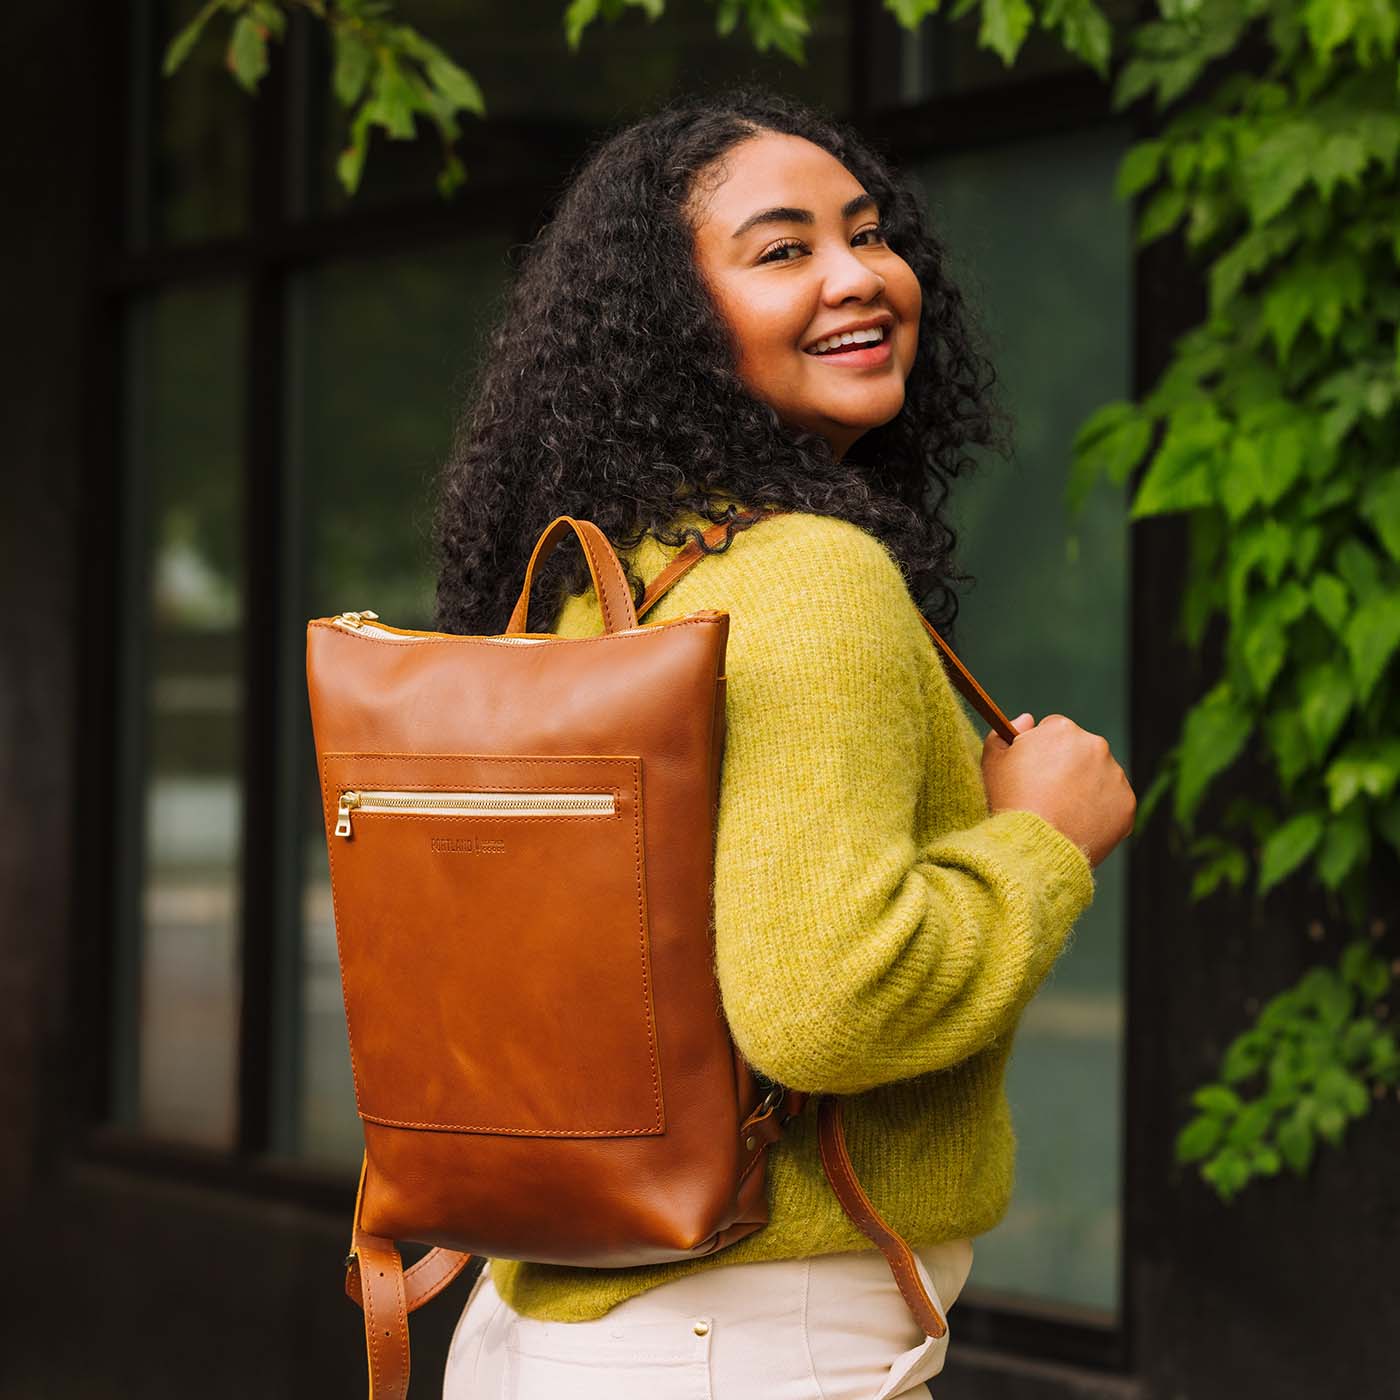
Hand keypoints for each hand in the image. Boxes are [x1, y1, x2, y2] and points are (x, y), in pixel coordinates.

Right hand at [981, 712, 1135, 869]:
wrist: (1034, 847)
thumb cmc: (1010, 802)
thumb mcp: (992, 762)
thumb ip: (1004, 732)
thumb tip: (1027, 719)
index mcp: (1062, 729)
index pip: (1054, 730)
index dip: (1042, 750)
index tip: (1035, 772)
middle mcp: (1095, 745)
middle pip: (1081, 751)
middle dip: (1068, 766)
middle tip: (1048, 794)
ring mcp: (1115, 775)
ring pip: (1099, 775)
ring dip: (1086, 787)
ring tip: (1062, 812)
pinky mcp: (1127, 803)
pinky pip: (1113, 803)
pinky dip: (1100, 811)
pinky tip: (1078, 824)